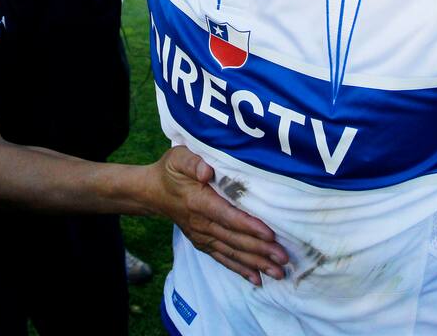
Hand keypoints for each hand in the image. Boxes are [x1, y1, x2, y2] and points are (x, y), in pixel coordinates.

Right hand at [148, 146, 287, 284]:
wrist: (153, 192)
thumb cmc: (171, 171)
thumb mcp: (178, 158)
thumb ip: (193, 162)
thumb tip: (207, 171)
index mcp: (198, 201)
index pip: (227, 216)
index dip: (248, 226)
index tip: (270, 234)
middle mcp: (201, 223)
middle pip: (234, 239)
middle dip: (260, 250)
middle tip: (283, 259)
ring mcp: (202, 236)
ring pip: (232, 252)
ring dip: (255, 263)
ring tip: (278, 273)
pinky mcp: (203, 243)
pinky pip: (223, 258)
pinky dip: (240, 269)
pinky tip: (257, 279)